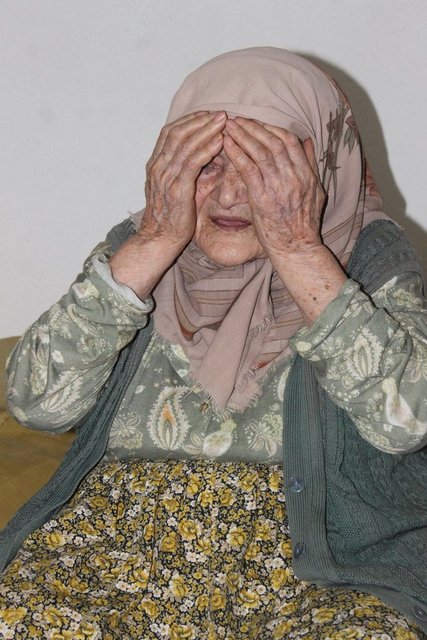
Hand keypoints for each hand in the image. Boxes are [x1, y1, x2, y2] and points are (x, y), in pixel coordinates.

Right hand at [139, 111, 226, 255]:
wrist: (159, 239)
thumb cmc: (171, 218)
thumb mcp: (176, 189)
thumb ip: (187, 172)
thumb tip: (209, 160)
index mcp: (155, 165)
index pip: (169, 133)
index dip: (189, 121)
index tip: (206, 115)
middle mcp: (158, 167)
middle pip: (178, 133)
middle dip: (200, 121)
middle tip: (220, 113)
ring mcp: (166, 177)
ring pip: (185, 144)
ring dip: (206, 130)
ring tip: (223, 122)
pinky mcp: (177, 189)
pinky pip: (192, 163)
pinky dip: (206, 149)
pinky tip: (219, 142)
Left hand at [223, 117, 325, 259]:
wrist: (296, 248)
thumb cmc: (303, 224)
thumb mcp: (316, 191)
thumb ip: (311, 165)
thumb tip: (308, 141)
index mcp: (306, 174)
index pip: (290, 141)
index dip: (271, 128)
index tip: (257, 123)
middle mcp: (294, 176)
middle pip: (273, 142)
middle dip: (253, 127)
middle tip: (237, 119)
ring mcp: (278, 186)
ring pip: (260, 152)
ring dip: (243, 136)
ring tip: (229, 127)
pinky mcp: (262, 198)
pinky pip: (248, 170)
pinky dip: (237, 154)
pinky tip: (226, 145)